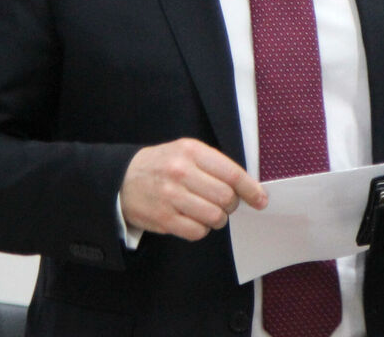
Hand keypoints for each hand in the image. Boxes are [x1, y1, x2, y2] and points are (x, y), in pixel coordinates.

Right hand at [120, 137, 265, 241]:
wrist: (123, 179)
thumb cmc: (163, 165)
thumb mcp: (187, 152)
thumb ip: (215, 165)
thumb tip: (248, 187)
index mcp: (191, 151)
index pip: (232, 173)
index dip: (251, 189)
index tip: (260, 199)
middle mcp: (181, 172)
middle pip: (226, 198)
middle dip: (232, 205)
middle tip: (226, 204)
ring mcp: (170, 196)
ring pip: (214, 217)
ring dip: (218, 219)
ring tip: (210, 212)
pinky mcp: (163, 218)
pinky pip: (197, 231)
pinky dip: (201, 229)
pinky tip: (194, 220)